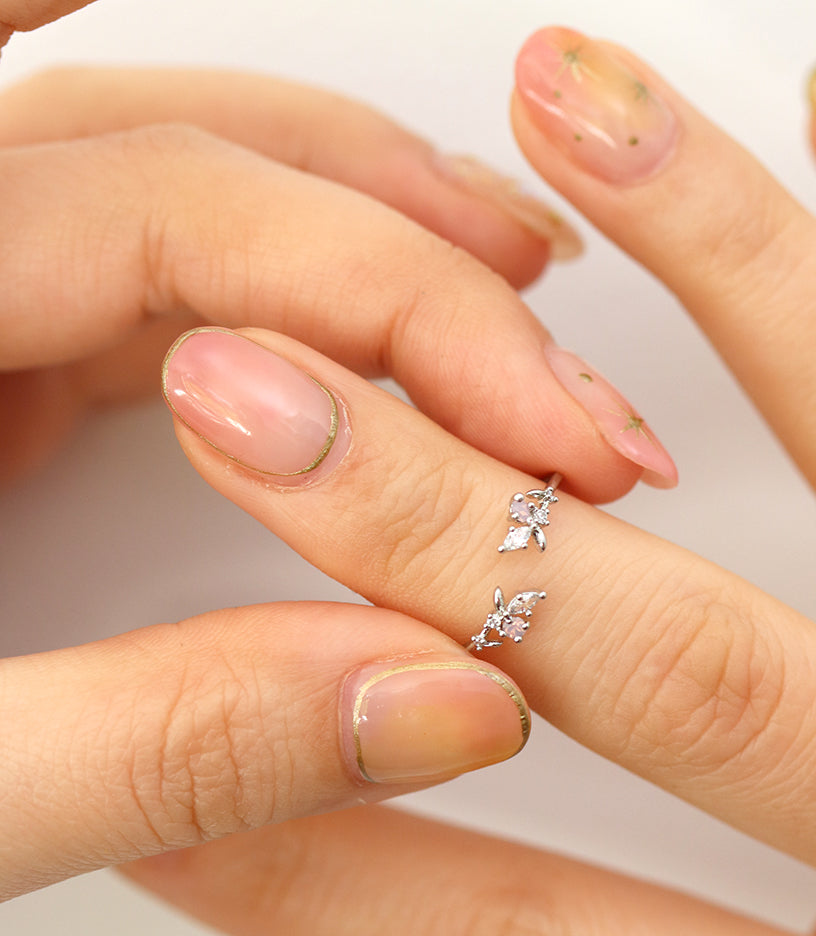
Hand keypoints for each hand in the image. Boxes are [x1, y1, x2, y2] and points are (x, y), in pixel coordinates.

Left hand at [0, 3, 658, 902]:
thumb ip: (172, 750)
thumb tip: (447, 700)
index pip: (160, 220)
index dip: (388, 305)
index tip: (542, 430)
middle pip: (164, 153)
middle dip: (389, 233)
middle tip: (551, 347)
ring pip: (144, 186)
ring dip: (338, 225)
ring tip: (494, 287)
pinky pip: (114, 280)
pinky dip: (254, 293)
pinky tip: (342, 323)